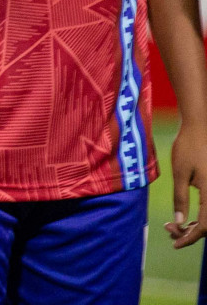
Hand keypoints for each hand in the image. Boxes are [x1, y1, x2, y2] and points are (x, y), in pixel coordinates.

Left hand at [165, 121, 206, 247]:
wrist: (200, 127)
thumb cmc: (188, 147)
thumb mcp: (180, 173)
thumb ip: (180, 198)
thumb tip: (178, 222)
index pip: (205, 226)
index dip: (190, 238)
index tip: (175, 243)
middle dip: (190, 233)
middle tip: (169, 231)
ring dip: (195, 226)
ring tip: (173, 225)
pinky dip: (199, 216)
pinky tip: (184, 216)